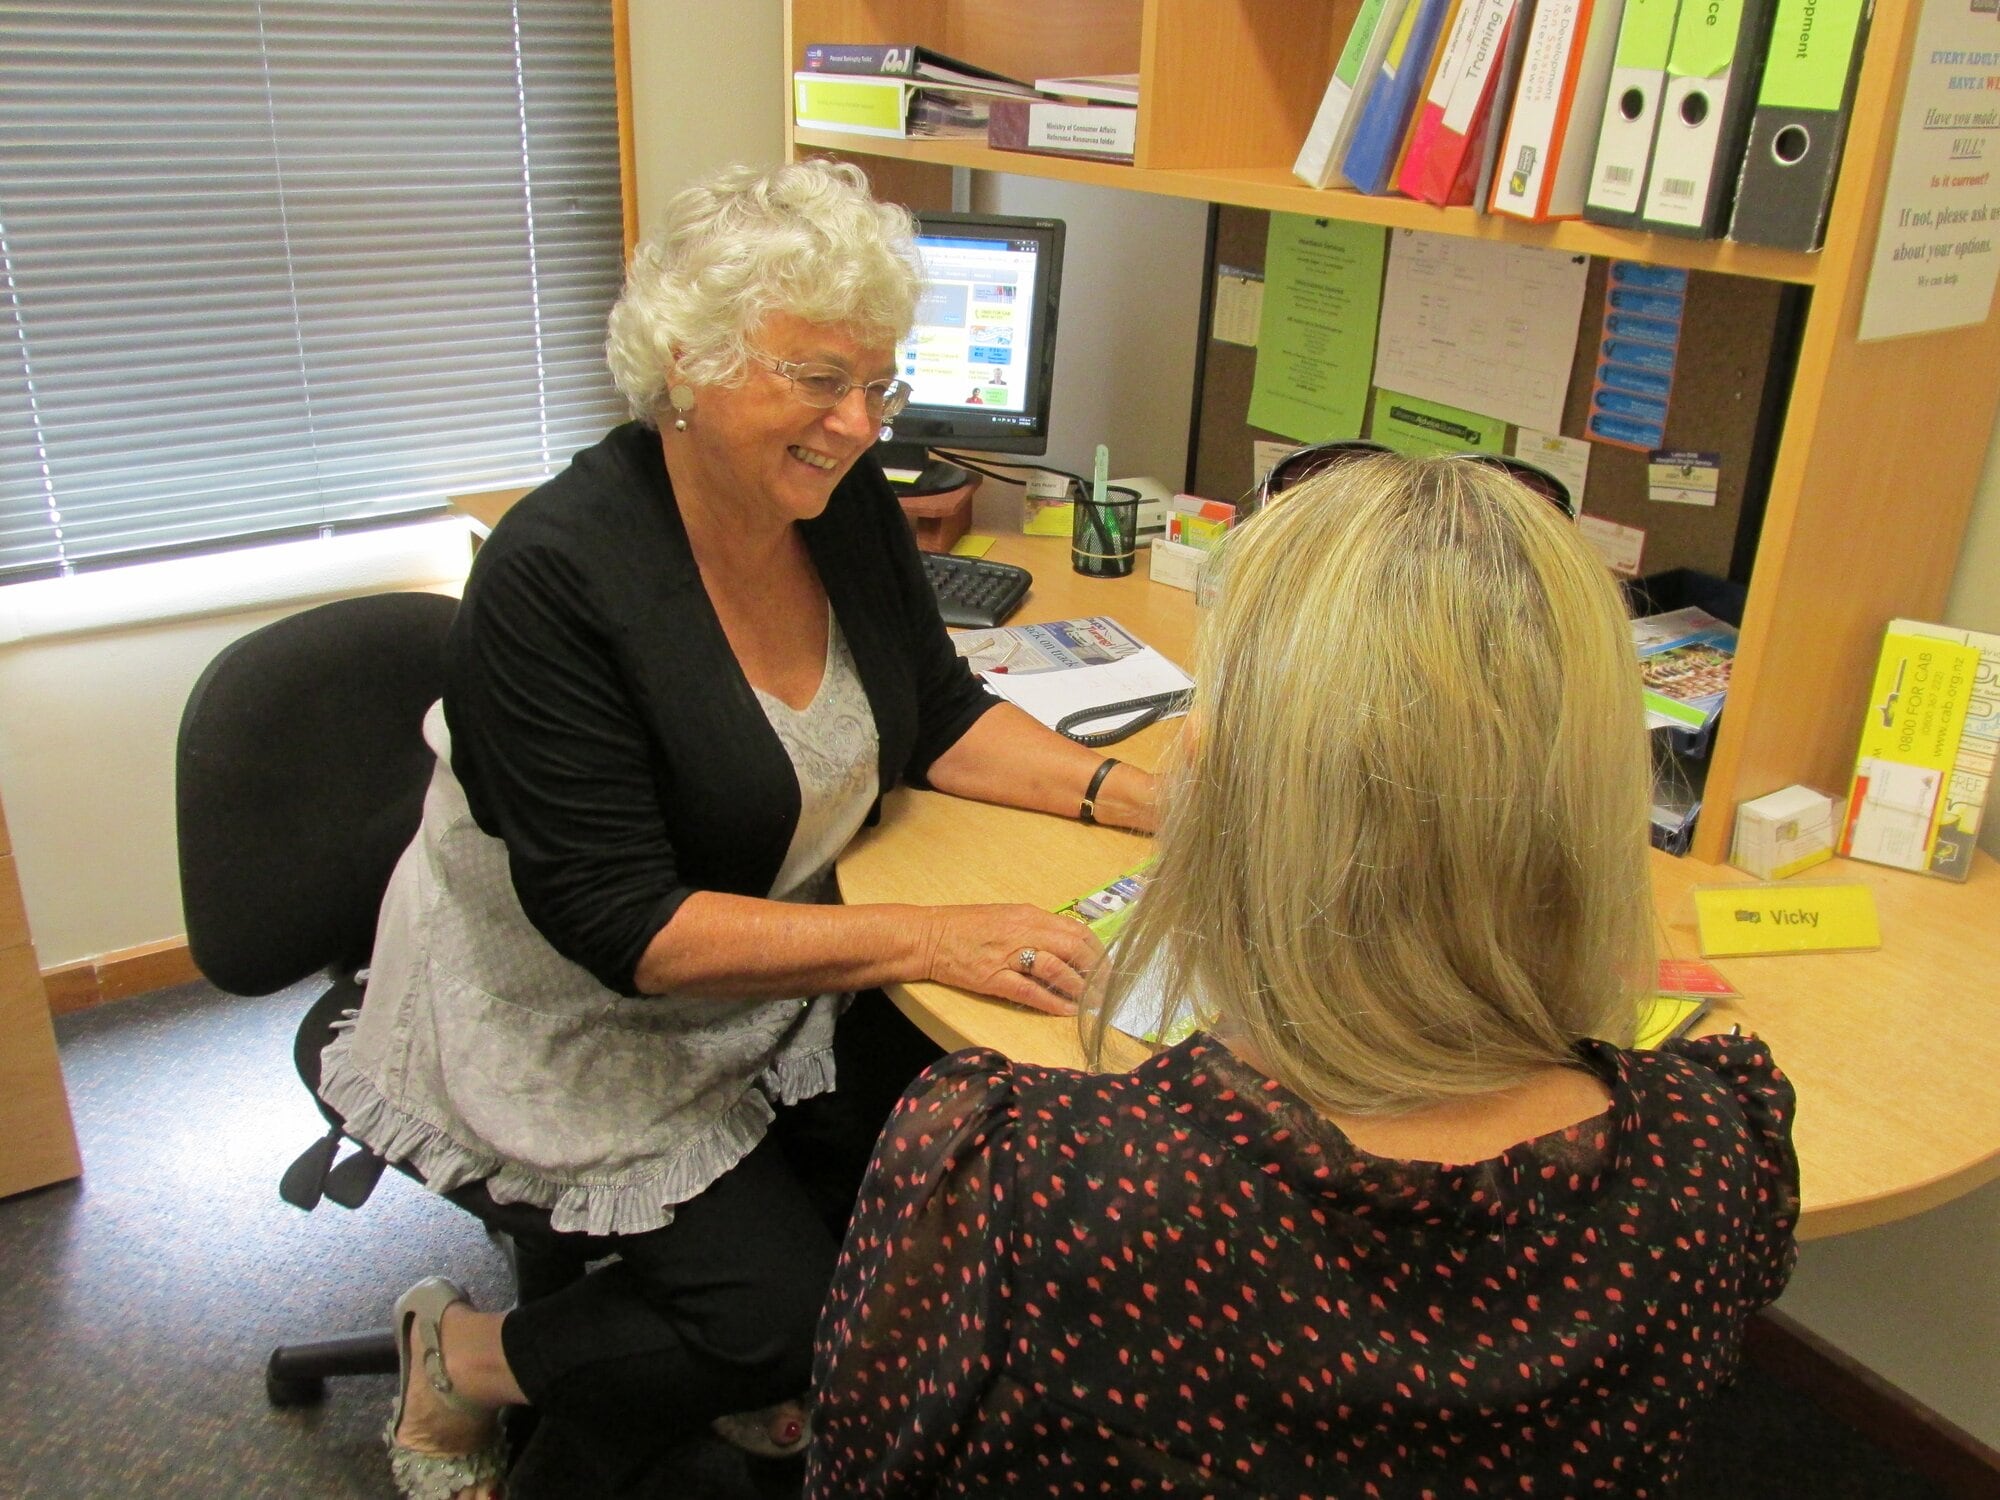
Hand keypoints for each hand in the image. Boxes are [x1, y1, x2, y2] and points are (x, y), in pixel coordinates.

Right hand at [921, 904, 1104, 1015]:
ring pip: (1056, 969)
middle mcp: (1023, 931)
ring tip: (1092, 1002)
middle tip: (1106, 988)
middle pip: (1073, 948)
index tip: (1107, 967)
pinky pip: (1030, 992)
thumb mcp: (1007, 917)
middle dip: (1095, 970)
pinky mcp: (994, 978)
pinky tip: (1067, 1012)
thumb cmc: (967, 926)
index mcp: (1029, 915)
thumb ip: (1036, 928)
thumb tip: (1067, 945)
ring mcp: (1008, 955)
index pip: (1076, 930)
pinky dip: (1052, 1002)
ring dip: (1079, 988)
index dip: (1097, 951)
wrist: (929, 936)